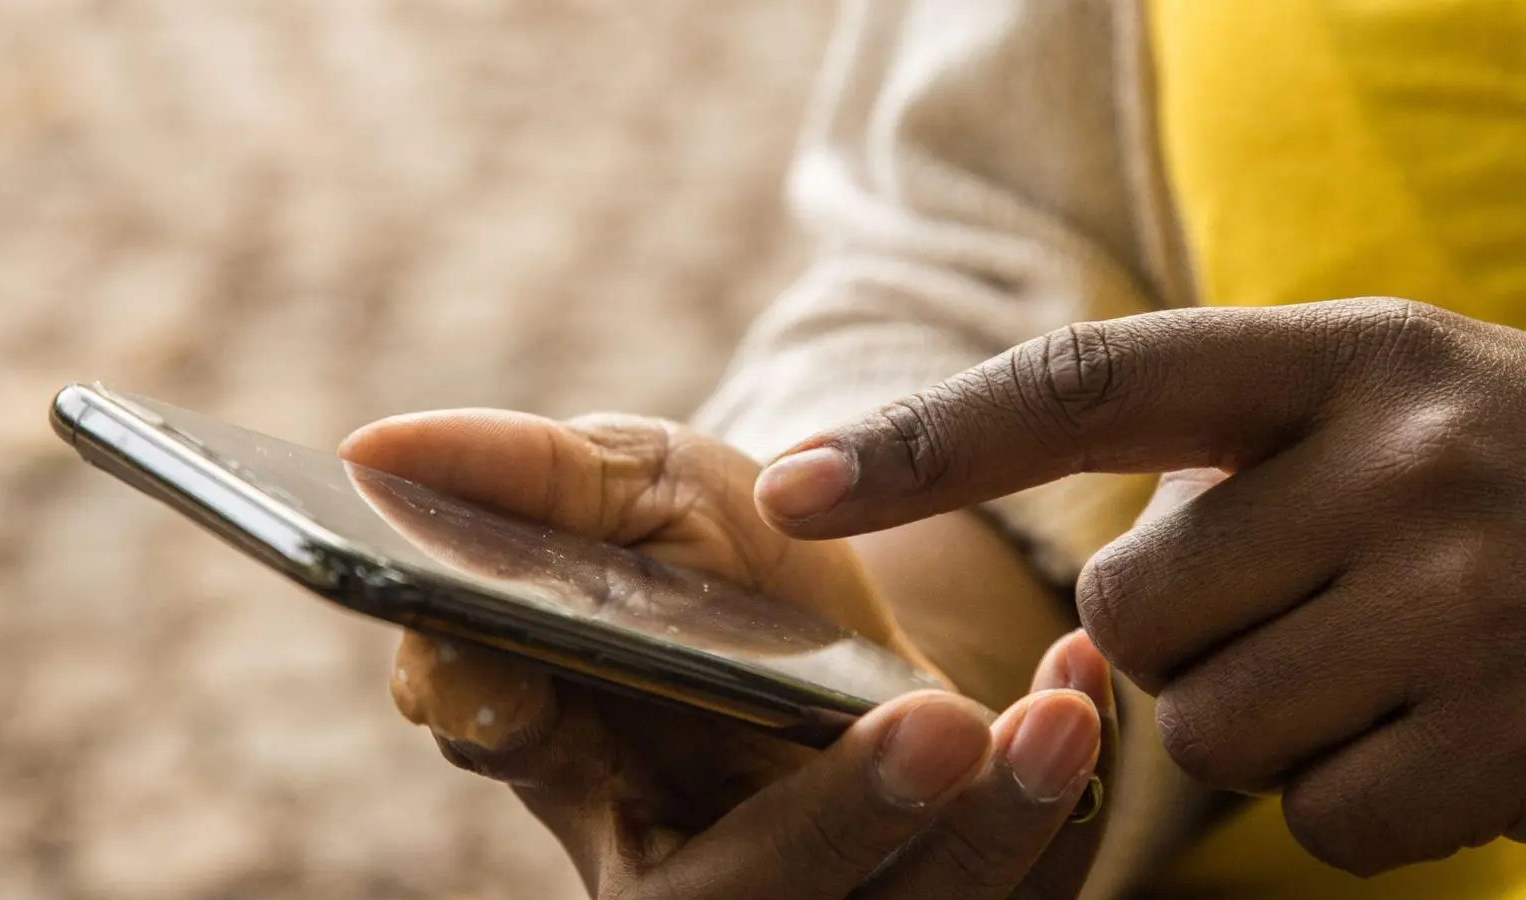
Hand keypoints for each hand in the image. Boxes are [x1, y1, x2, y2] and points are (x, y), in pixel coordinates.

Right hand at [341, 410, 1113, 897]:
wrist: (842, 626)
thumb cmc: (717, 559)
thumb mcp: (633, 482)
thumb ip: (521, 477)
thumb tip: (370, 455)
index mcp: (568, 758)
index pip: (515, 762)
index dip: (519, 731)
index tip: (525, 682)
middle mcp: (679, 869)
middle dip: (832, 829)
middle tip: (938, 728)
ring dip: (987, 836)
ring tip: (1054, 716)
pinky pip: (998, 898)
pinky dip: (1053, 813)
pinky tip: (1081, 699)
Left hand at [754, 297, 1525, 876]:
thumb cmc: (1501, 477)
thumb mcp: (1373, 409)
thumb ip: (1217, 460)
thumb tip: (1077, 619)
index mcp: (1342, 357)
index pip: (1088, 385)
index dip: (926, 439)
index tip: (791, 485)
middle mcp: (1408, 458)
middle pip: (1133, 613)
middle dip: (1184, 634)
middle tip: (1311, 598)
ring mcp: (1477, 600)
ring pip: (1215, 729)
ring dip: (1273, 720)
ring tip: (1392, 656)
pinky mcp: (1520, 738)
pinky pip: (1326, 818)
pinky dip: (1363, 797)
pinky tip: (1451, 728)